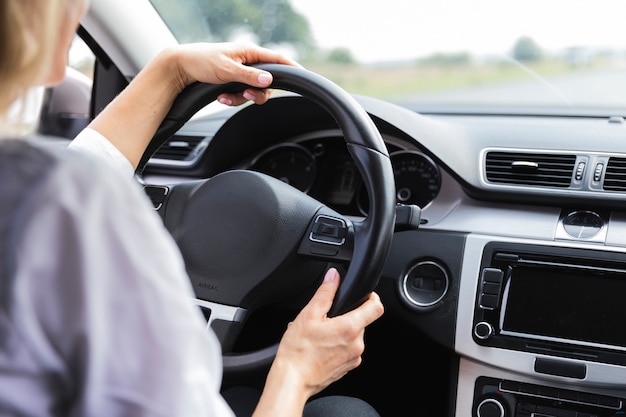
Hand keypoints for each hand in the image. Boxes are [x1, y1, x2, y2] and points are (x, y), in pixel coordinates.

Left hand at [87, 41, 300, 169]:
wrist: (179, 67)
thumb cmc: (201, 61)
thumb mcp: (226, 70)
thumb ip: (249, 76)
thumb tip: (269, 81)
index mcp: (249, 53)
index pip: (278, 60)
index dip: (293, 68)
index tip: (304, 76)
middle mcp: (247, 62)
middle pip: (266, 84)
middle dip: (256, 94)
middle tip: (245, 97)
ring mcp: (240, 72)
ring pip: (252, 93)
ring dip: (240, 99)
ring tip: (224, 97)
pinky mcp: (232, 81)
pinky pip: (240, 96)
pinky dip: (231, 100)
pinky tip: (220, 97)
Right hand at [252, 268, 383, 416]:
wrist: (292, 380)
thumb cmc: (298, 350)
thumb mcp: (309, 314)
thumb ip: (325, 292)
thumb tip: (334, 276)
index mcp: (350, 328)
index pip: (376, 307)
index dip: (372, 297)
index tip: (365, 295)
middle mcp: (357, 344)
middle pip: (361, 321)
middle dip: (346, 316)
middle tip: (325, 319)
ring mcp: (353, 358)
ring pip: (353, 336)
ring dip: (340, 331)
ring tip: (319, 335)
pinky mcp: (347, 367)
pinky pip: (347, 349)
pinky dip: (338, 345)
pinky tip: (320, 346)